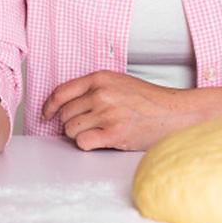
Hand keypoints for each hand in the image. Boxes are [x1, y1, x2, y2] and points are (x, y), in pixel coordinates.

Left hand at [42, 71, 188, 151]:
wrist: (174, 112)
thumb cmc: (150, 100)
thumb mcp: (121, 83)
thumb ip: (95, 89)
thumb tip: (65, 106)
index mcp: (103, 78)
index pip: (62, 92)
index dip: (50, 106)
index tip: (47, 114)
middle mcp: (102, 94)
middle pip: (65, 114)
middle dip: (71, 122)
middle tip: (88, 125)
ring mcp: (107, 113)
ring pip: (71, 130)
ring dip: (80, 134)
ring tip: (100, 131)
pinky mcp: (113, 133)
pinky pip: (82, 142)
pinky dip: (89, 144)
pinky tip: (103, 139)